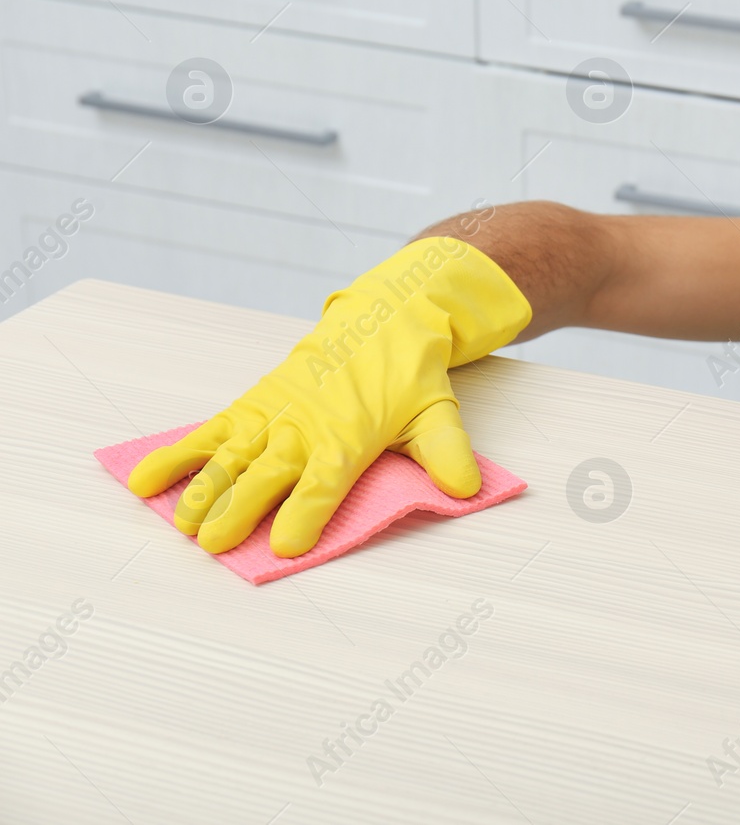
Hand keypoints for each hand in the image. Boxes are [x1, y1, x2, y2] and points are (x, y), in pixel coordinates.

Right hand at [127, 237, 531, 556]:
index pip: (324, 482)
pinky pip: (209, 431)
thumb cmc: (408, 376)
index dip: (305, 514)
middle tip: (214, 545)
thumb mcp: (437, 413)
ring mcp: (272, 413)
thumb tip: (467, 488)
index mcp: (349, 436)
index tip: (288, 547)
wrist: (384, 319)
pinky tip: (145, 481)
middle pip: (266, 475)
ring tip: (182, 523)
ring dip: (203, 490)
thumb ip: (447, 454)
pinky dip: (176, 455)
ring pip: (230, 457)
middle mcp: (304, 427)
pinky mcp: (251, 403)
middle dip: (239, 511)